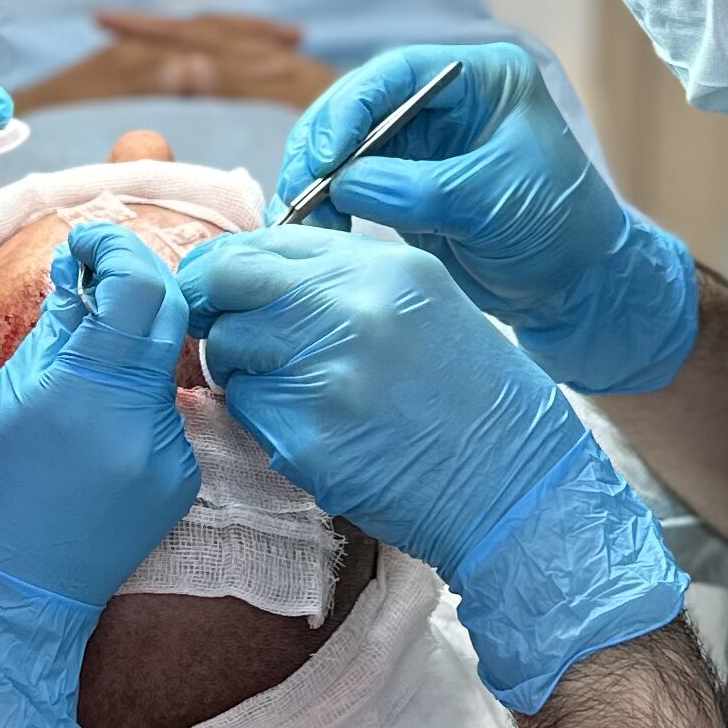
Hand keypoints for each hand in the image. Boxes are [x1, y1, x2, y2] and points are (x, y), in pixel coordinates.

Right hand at [0, 223, 199, 727]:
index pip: (138, 287)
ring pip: (164, 365)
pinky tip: (92, 431)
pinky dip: (133, 402)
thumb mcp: (2, 399)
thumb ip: (56, 332)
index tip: (87, 243)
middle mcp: (141, 423)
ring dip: (127, 350)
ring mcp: (169, 457)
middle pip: (166, 315)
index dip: (117, 248)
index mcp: (86, 394)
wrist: (3, 597)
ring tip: (76, 375)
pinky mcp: (181, 481)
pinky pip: (166, 415)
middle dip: (130, 285)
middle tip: (90, 280)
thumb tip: (81, 275)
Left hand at [180, 229, 684, 713]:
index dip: (224, 264)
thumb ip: (341, 273)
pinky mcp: (303, 439)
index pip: (261, 243)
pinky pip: (246, 410)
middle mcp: (348, 312)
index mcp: (381, 269)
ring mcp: (321, 377)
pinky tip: (318, 427)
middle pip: (226, 289)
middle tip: (233, 332)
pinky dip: (264, 417)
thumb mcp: (424, 300)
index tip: (216, 283)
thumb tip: (252, 265)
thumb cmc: (469, 392)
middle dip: (218, 309)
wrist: (511, 484)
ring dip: (246, 368)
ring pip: (228, 352)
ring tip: (304, 388)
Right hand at [275, 45, 695, 396]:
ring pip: (346, 148)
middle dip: (322, 148)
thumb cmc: (560, 230)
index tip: (325, 157)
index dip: (350, 109)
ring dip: (317, 182)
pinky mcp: (403, 186)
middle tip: (298, 193)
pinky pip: (351, 186)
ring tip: (301, 220)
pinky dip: (329, 206)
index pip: (397, 74)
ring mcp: (421, 145)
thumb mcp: (493, 201)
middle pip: (359, 107)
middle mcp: (444, 102)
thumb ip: (417, 189)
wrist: (578, 289)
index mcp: (480, 79)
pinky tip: (317, 231)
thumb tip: (343, 185)